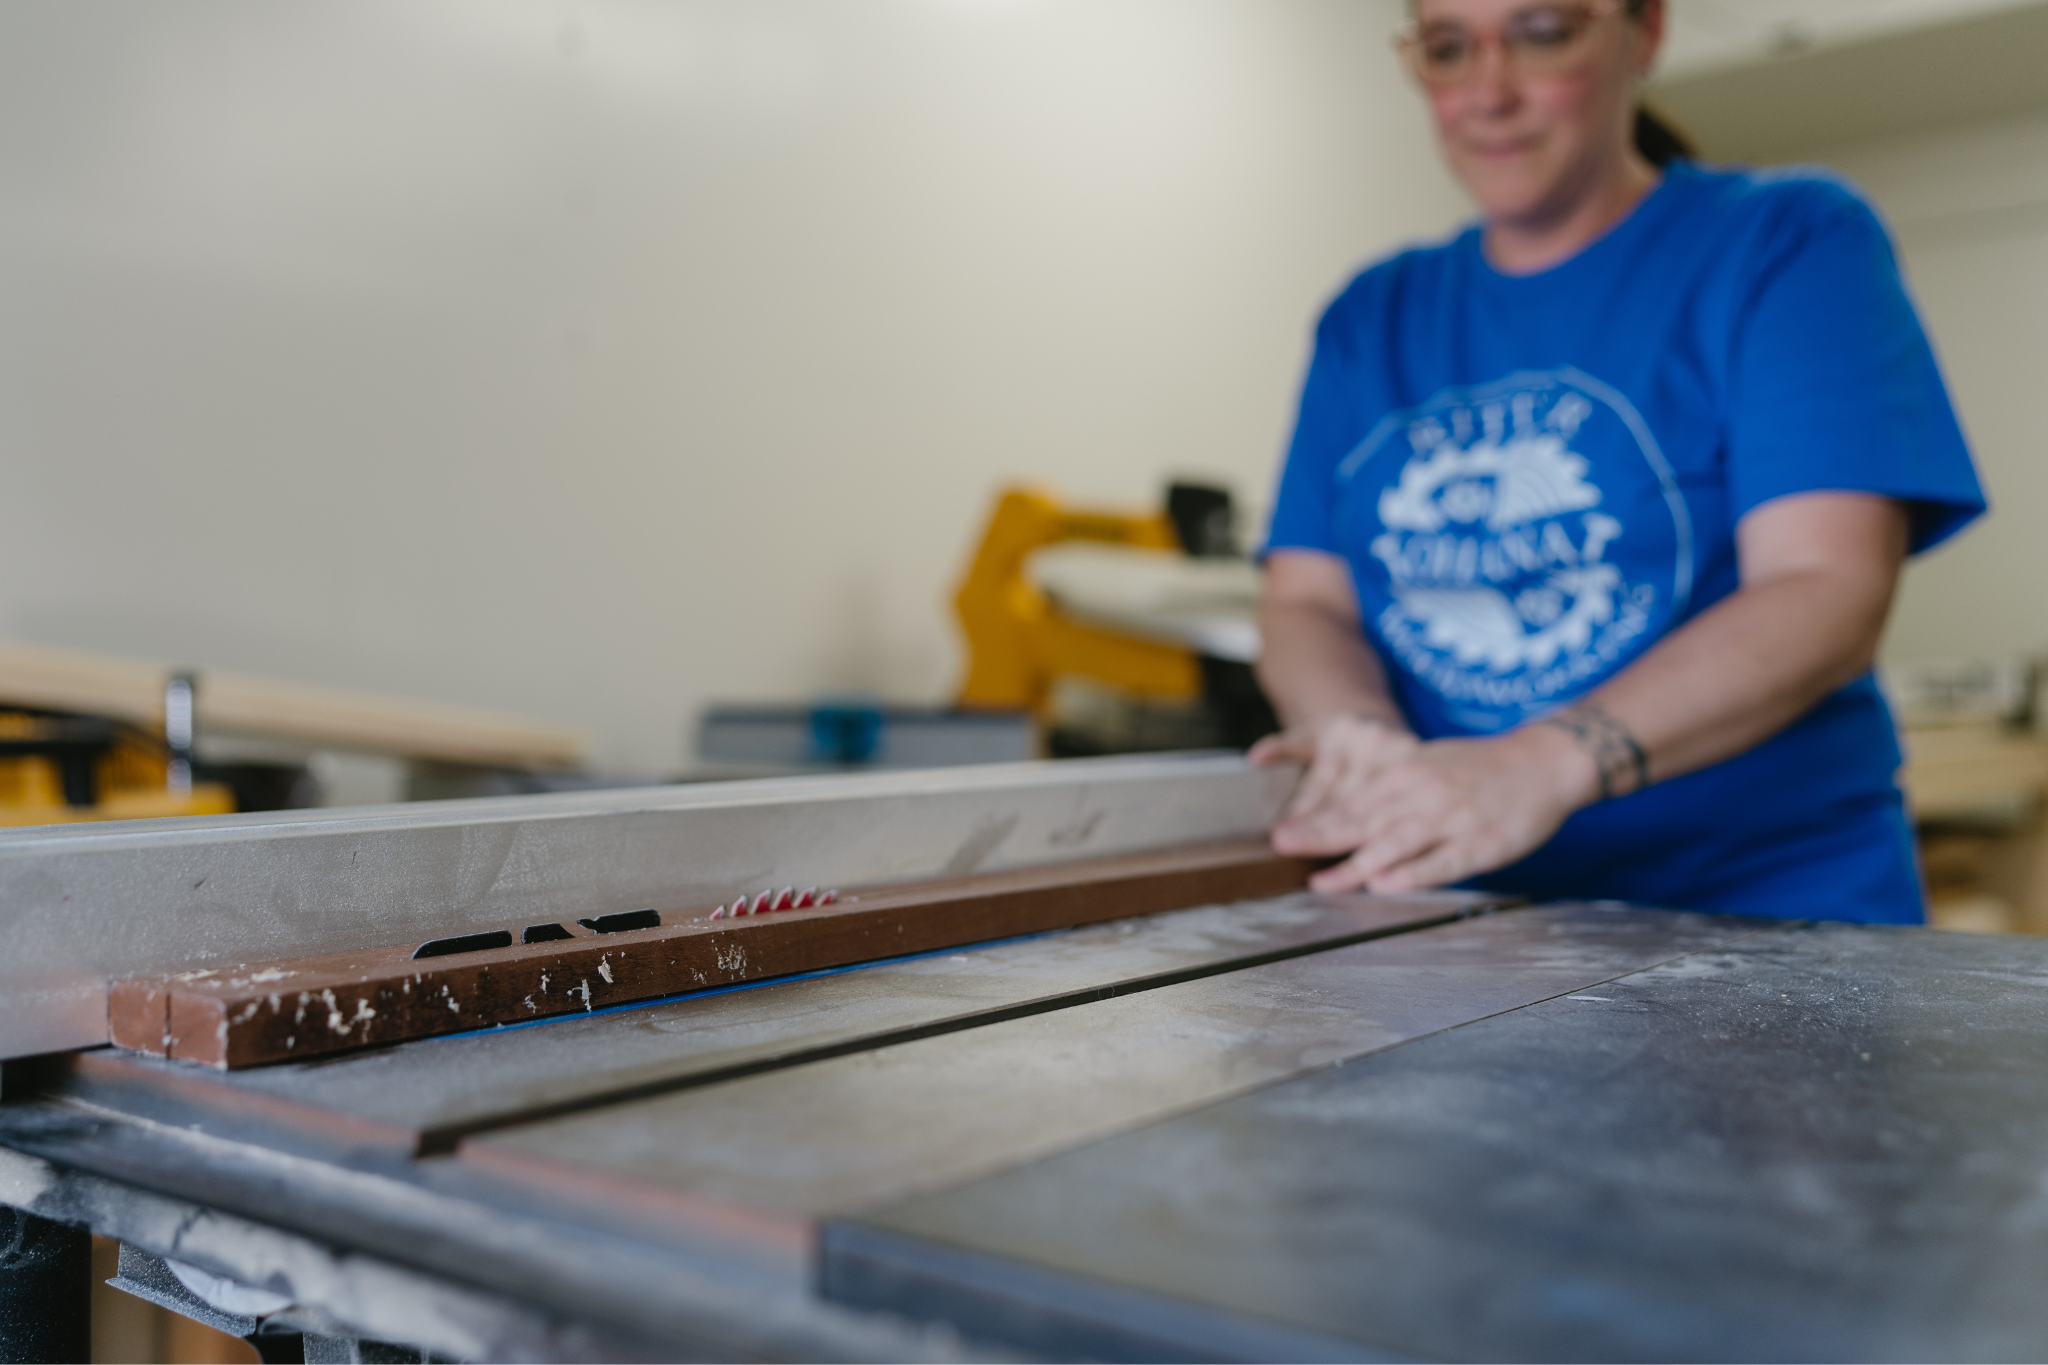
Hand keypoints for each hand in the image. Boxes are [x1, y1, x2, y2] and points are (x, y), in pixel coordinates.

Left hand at [1255, 722, 1599, 894]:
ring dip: (1358, 862)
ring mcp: (1452, 818)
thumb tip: (1346, 816)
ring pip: (1397, 842)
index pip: (1352, 800)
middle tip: (1283, 850)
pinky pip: (1441, 861)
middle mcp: (1423, 792)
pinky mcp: (1480, 843)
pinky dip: (1412, 874)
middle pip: (1365, 820)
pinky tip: (1386, 885)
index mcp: (1407, 772)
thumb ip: (1388, 789)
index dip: (1315, 820)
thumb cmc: (1479, 769)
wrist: (1544, 762)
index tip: (1280, 836)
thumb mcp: (1426, 764)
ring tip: (1325, 881)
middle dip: (1321, 837)